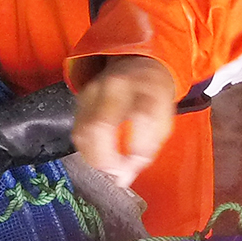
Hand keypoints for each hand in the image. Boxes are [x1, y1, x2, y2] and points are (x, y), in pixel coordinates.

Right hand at [71, 56, 178, 187]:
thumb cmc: (153, 95)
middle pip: (99, 126)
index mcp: (145, 88)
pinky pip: (77, 130)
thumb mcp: (164, 119)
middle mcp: (117, 86)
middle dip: (105, 158)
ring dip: (93, 156)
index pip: (141, 119)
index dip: (137, 149)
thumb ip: (148, 149)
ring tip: (107, 166)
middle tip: (115, 172)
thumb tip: (123, 177)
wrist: (137, 63)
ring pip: (82, 131)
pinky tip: (98, 153)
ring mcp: (94, 90)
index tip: (134, 166)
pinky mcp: (80, 98)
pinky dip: (86, 148)